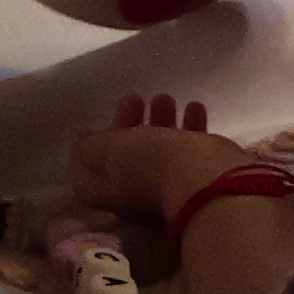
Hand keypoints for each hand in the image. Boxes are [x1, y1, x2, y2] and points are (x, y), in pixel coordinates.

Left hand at [66, 91, 259, 253]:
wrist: (209, 184)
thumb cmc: (151, 165)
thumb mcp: (110, 151)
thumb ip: (92, 145)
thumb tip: (83, 142)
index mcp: (109, 193)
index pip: (86, 175)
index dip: (86, 149)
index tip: (95, 123)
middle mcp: (137, 196)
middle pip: (126, 159)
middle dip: (129, 125)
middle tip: (135, 98)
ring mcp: (170, 188)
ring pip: (161, 151)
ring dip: (160, 121)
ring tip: (166, 98)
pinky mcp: (200, 178)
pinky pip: (191, 149)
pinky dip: (189, 126)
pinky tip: (195, 107)